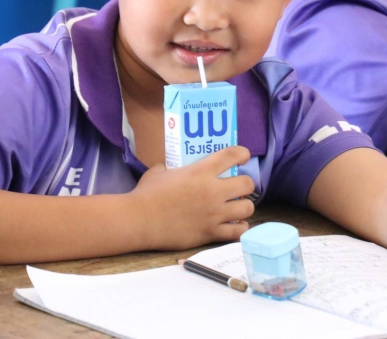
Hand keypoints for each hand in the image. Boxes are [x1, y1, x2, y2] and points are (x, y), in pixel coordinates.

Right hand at [131, 146, 254, 249]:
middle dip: (246, 184)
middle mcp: (212, 191)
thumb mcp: (159, 171)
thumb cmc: (146, 194)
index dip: (242, 153)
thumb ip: (170, 167)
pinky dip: (239, 227)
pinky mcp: (210, 233)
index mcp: (201, 171)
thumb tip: (169, 167)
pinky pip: (237, 232)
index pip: (232, 155)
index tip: (244, 156)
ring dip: (244, 206)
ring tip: (237, 207)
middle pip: (247, 184)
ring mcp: (214, 213)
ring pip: (247, 208)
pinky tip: (234, 225)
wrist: (139, 220)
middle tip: (238, 187)